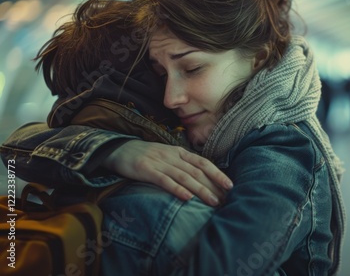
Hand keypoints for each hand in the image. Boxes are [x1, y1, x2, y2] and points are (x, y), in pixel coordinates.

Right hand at [103, 140, 232, 205]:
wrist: (118, 148)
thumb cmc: (146, 156)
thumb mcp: (167, 157)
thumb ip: (182, 165)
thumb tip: (201, 180)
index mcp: (179, 152)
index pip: (203, 162)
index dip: (217, 173)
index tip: (230, 186)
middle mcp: (172, 156)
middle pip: (197, 171)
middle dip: (213, 186)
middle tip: (225, 200)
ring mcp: (159, 162)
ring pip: (184, 176)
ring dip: (200, 189)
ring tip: (213, 201)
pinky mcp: (146, 170)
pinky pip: (163, 180)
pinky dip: (176, 189)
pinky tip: (187, 198)